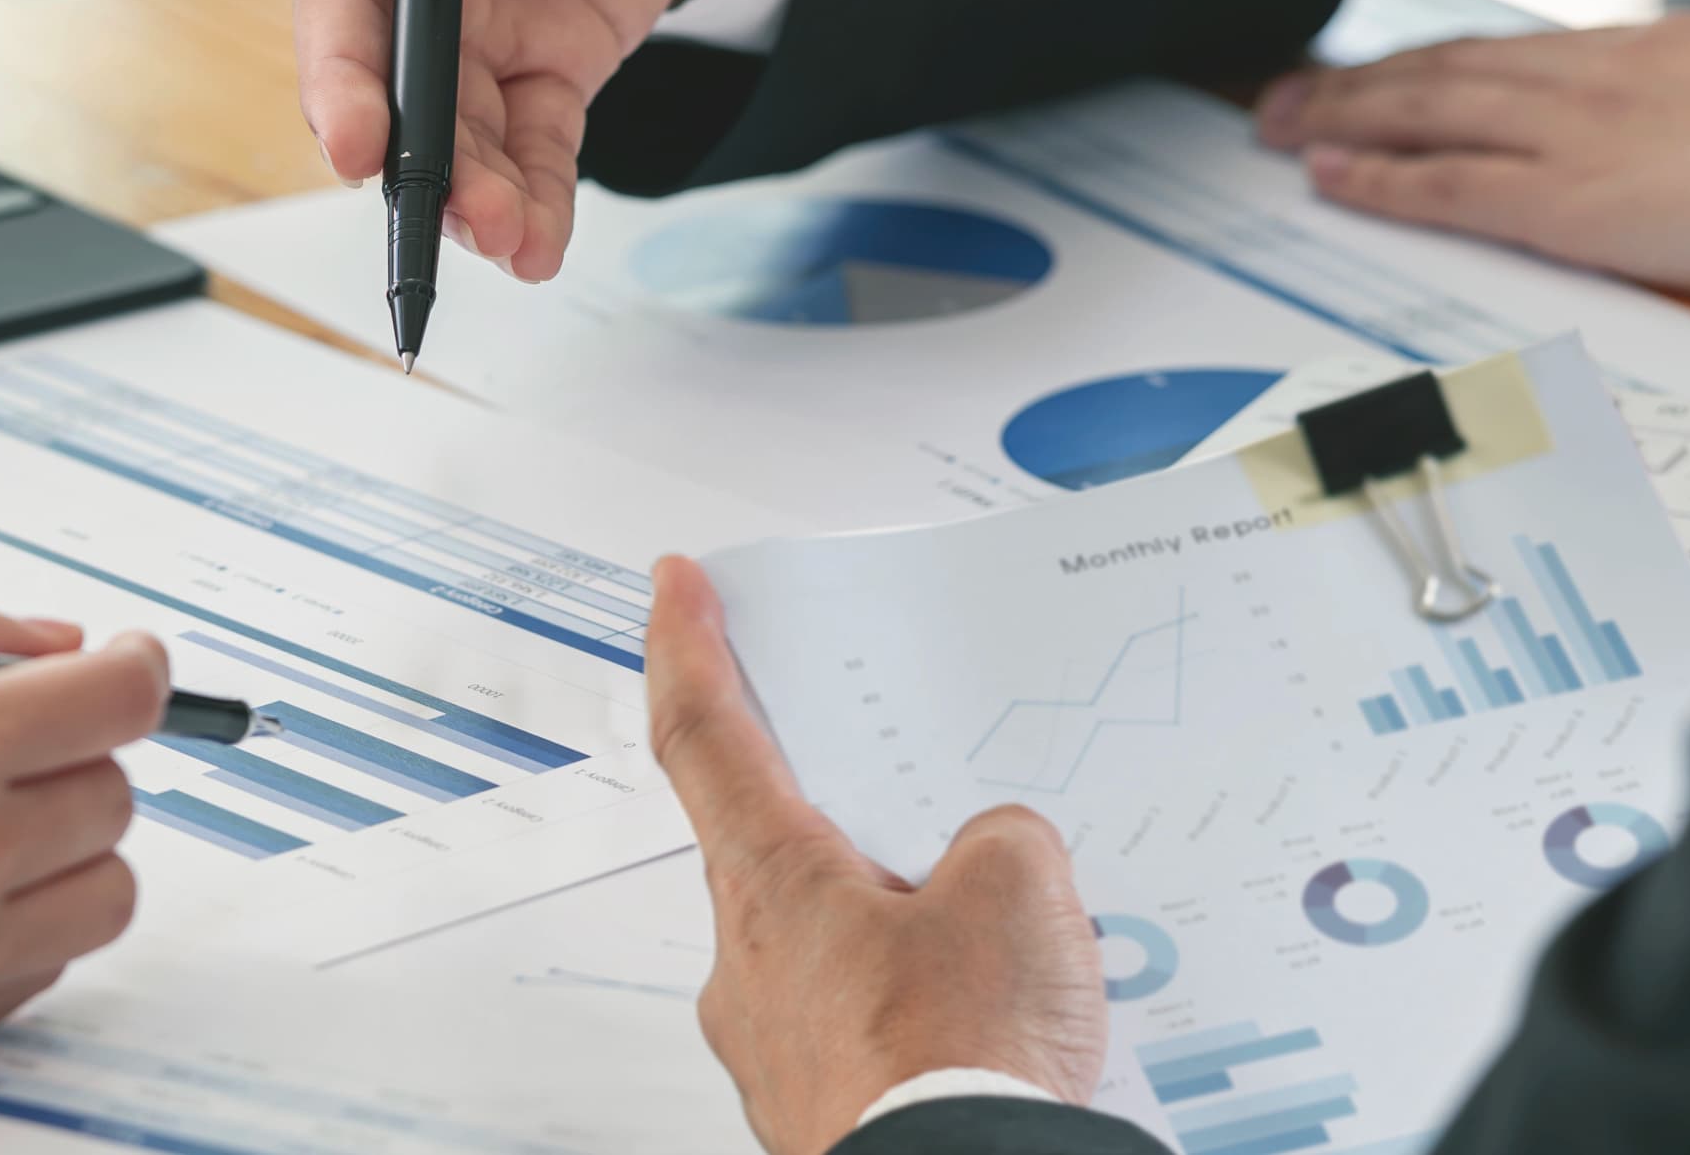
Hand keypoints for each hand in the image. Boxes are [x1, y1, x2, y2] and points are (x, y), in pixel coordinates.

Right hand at [294, 0, 775, 281]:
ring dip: (466, 187)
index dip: (339, 55)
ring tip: (506, 237)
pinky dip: (532, 196)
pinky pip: (528, 140)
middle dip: (401, 146)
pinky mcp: (545, 54)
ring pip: (452, 121)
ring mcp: (476, 10)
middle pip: (383, 64)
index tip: (358, 130)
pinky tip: (536, 244)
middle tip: (430, 208)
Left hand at [645, 558, 1106, 1154]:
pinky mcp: (819, 1110)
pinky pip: (866, 1028)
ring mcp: (774, 1045)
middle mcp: (748, 962)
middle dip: (854, 819)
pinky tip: (989, 1025)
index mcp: (772, 880)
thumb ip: (999, 837)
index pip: (704, 730)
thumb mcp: (1016, 889)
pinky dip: (919, 1012)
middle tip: (927, 806)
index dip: (687, 645)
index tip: (673, 587)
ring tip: (1002, 948)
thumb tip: (993, 855)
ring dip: (900, 930)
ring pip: (832, 945)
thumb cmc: (959, 1065)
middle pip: (779, 843)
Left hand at [1254, 13, 1689, 305]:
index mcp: (1636, 51)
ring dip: (1342, 119)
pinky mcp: (1571, 201)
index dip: (1429, 64)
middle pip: (1442, 72)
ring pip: (1425, 114)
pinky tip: (1330, 173)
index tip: (1379, 71)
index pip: (1503, 54)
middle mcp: (1586, 78)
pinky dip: (1379, 178)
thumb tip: (1675, 112)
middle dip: (1355, 83)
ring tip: (1281, 124)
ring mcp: (1571, 135)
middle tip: (1284, 92)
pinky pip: (1448, 186)